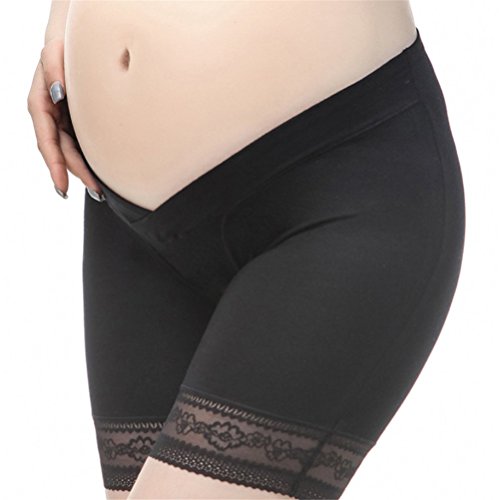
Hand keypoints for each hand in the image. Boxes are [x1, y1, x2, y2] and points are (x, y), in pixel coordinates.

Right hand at [27, 37, 103, 199]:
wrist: (74, 40)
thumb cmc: (62, 45)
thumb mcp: (54, 51)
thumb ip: (53, 68)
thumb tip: (58, 92)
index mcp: (40, 104)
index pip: (47, 141)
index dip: (54, 166)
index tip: (62, 187)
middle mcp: (50, 116)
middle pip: (62, 152)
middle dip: (77, 174)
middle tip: (97, 192)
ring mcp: (63, 120)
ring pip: (71, 151)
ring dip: (83, 171)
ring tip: (100, 189)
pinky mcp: (75, 121)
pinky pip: (80, 143)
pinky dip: (88, 158)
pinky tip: (100, 171)